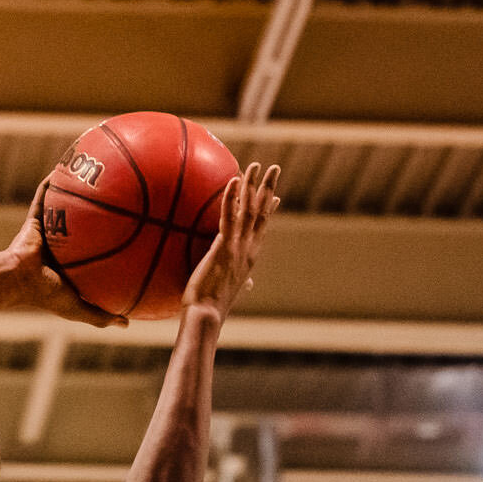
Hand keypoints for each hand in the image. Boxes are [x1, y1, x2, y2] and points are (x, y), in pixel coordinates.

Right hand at [5, 180, 127, 328]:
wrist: (16, 280)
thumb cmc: (44, 294)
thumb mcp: (77, 307)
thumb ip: (101, 315)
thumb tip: (127, 323)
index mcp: (70, 262)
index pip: (93, 248)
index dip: (109, 238)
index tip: (132, 228)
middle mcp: (60, 242)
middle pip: (83, 221)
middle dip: (100, 207)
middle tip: (123, 192)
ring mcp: (47, 228)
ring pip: (65, 204)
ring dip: (77, 186)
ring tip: (96, 169)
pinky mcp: (35, 218)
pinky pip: (46, 194)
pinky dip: (54, 180)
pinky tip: (68, 163)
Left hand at [183, 162, 280, 320]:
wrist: (206, 316)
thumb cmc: (211, 307)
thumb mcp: (228, 292)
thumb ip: (240, 283)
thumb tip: (247, 284)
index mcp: (249, 258)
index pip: (262, 228)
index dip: (269, 211)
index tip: (276, 196)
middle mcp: (249, 249)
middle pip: (262, 212)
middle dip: (268, 188)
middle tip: (274, 168)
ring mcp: (239, 247)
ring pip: (249, 210)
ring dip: (253, 185)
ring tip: (257, 165)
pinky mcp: (224, 248)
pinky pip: (229, 217)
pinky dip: (231, 198)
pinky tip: (234, 180)